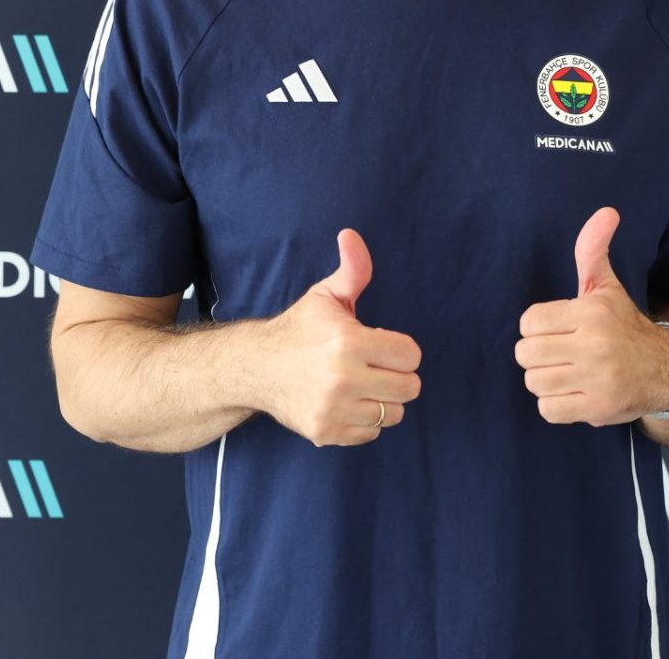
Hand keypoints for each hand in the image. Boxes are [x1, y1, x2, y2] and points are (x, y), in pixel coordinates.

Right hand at [261, 228, 421, 446]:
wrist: (257, 367)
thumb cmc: (299, 330)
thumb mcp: (326, 295)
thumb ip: (352, 269)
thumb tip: (351, 235)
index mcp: (348, 342)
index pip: (411, 355)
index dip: (400, 348)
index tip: (381, 344)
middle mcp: (342, 379)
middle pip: (409, 387)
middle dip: (396, 375)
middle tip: (375, 366)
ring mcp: (333, 409)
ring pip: (393, 413)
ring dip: (383, 399)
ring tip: (361, 383)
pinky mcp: (326, 432)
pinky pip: (372, 433)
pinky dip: (365, 420)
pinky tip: (347, 402)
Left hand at [514, 207, 668, 426]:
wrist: (667, 371)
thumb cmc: (625, 326)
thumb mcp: (607, 288)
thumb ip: (592, 250)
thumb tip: (606, 211)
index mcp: (592, 313)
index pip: (529, 322)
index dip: (538, 327)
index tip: (558, 330)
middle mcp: (595, 346)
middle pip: (526, 354)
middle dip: (539, 355)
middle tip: (561, 353)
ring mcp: (597, 380)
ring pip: (534, 382)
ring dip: (546, 381)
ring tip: (569, 373)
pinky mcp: (598, 409)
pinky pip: (548, 410)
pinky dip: (556, 405)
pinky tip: (575, 393)